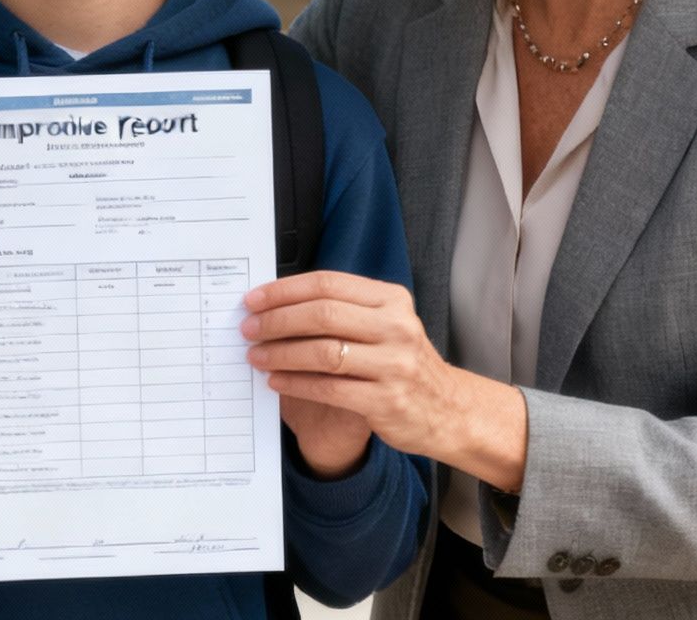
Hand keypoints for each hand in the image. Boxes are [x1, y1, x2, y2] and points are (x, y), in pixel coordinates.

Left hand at [244, 271, 480, 472]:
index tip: (253, 300)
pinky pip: (329, 388)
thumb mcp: (385, 325)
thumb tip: (278, 303)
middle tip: (248, 329)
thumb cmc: (402, 364)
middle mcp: (397, 327)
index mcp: (392, 300)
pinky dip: (296, 383)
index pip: (328, 284)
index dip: (285, 291)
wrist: (448, 411)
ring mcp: (395, 365)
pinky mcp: (387, 401)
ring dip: (281, 353)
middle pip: (323, 314)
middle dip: (277, 321)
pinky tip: (276, 381)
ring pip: (323, 352)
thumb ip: (343, 310)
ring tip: (256, 356)